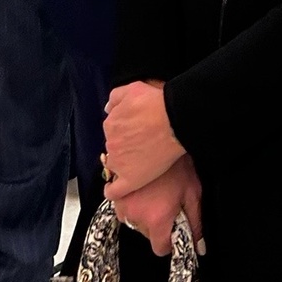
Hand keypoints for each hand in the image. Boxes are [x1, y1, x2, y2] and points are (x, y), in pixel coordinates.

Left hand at [103, 79, 183, 195]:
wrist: (173, 121)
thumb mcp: (132, 89)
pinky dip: (112, 192)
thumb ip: (115, 97)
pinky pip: (115, 191)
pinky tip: (113, 191)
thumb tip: (108, 109)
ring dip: (123, 164)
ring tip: (140, 162)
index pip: (113, 131)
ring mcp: (120, 164)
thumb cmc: (155, 103)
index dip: (124, 131)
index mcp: (110, 124)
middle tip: (142, 144)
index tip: (135, 132)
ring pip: (116, 165)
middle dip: (125, 146)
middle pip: (115, 148)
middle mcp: (111, 144)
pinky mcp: (131, 180)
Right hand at [113, 156, 202, 256]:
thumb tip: (199, 247)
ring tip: (150, 192)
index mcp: (157, 220)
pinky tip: (139, 185)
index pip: (159, 249)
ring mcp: (121, 202)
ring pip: (130, 219)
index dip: (168, 241)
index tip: (172, 228)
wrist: (159, 133)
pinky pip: (119, 204)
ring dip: (139, 212)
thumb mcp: (193, 193)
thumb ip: (195, 223)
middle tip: (163, 202)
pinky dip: (128, 199)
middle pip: (145, 233)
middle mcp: (135, 215)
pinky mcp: (112, 188)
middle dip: (154, 223)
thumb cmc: (178, 164)